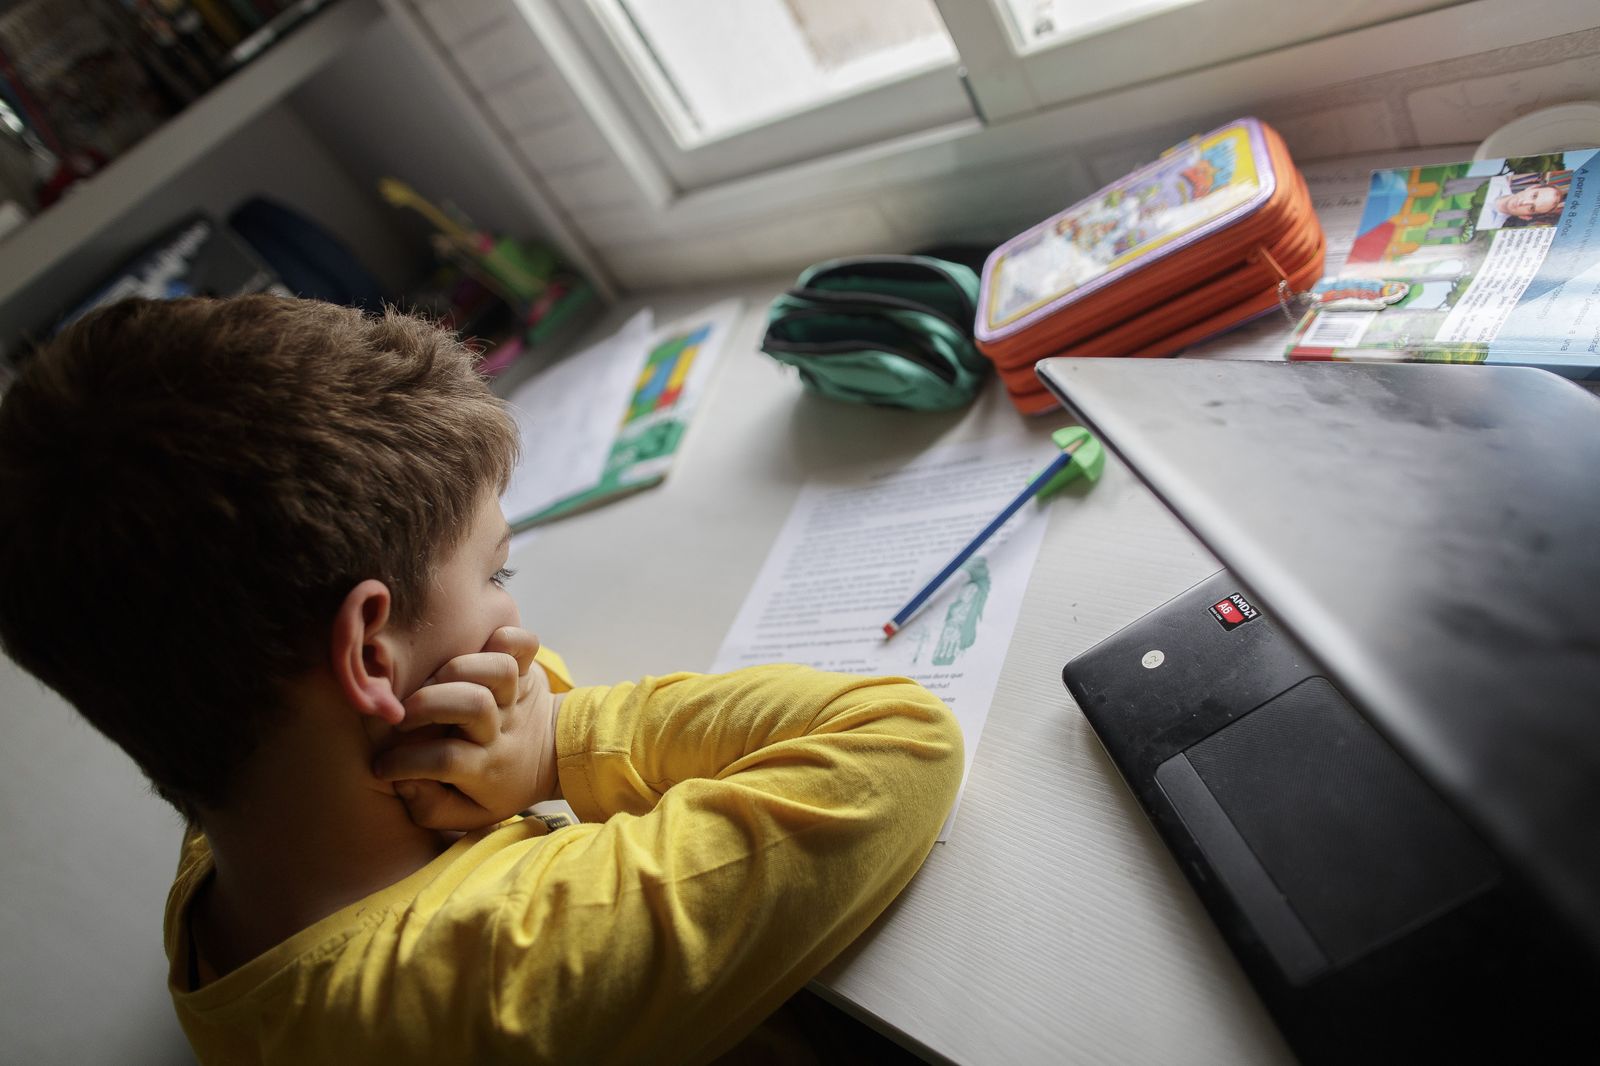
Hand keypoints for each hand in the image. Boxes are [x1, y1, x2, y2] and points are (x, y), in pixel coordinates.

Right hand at [373, 627, 561, 830]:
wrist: (553, 758)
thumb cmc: (497, 786)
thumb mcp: (468, 814)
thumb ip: (431, 807)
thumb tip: (401, 782)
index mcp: (486, 768)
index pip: (445, 761)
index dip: (405, 762)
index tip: (381, 766)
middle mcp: (503, 729)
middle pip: (473, 705)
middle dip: (428, 704)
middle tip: (402, 715)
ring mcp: (516, 697)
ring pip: (498, 670)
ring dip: (460, 668)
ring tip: (435, 681)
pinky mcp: (527, 671)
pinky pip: (524, 645)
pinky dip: (505, 638)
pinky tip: (480, 647)